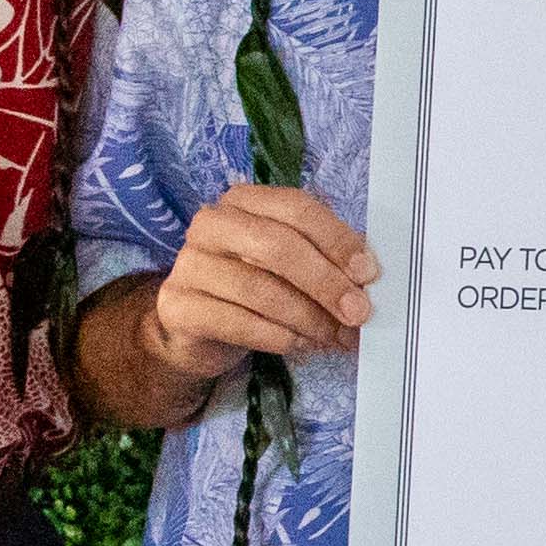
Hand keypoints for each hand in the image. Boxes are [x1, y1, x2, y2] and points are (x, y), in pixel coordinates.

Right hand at [147, 184, 375, 385]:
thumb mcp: (293, 267)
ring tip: (334, 336)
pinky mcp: (177, 306)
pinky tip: (300, 344)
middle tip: (357, 312)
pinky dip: (277, 336)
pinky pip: (236, 322)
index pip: (296, 208)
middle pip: (277, 246)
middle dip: (325, 282)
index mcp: (244, 201)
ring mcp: (189, 264)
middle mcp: (211, 224)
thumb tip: (368, 277)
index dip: (336, 240)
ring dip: (306, 317)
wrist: (199, 329)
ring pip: (258, 289)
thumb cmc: (257, 286)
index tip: (368, 274)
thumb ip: (327, 261)